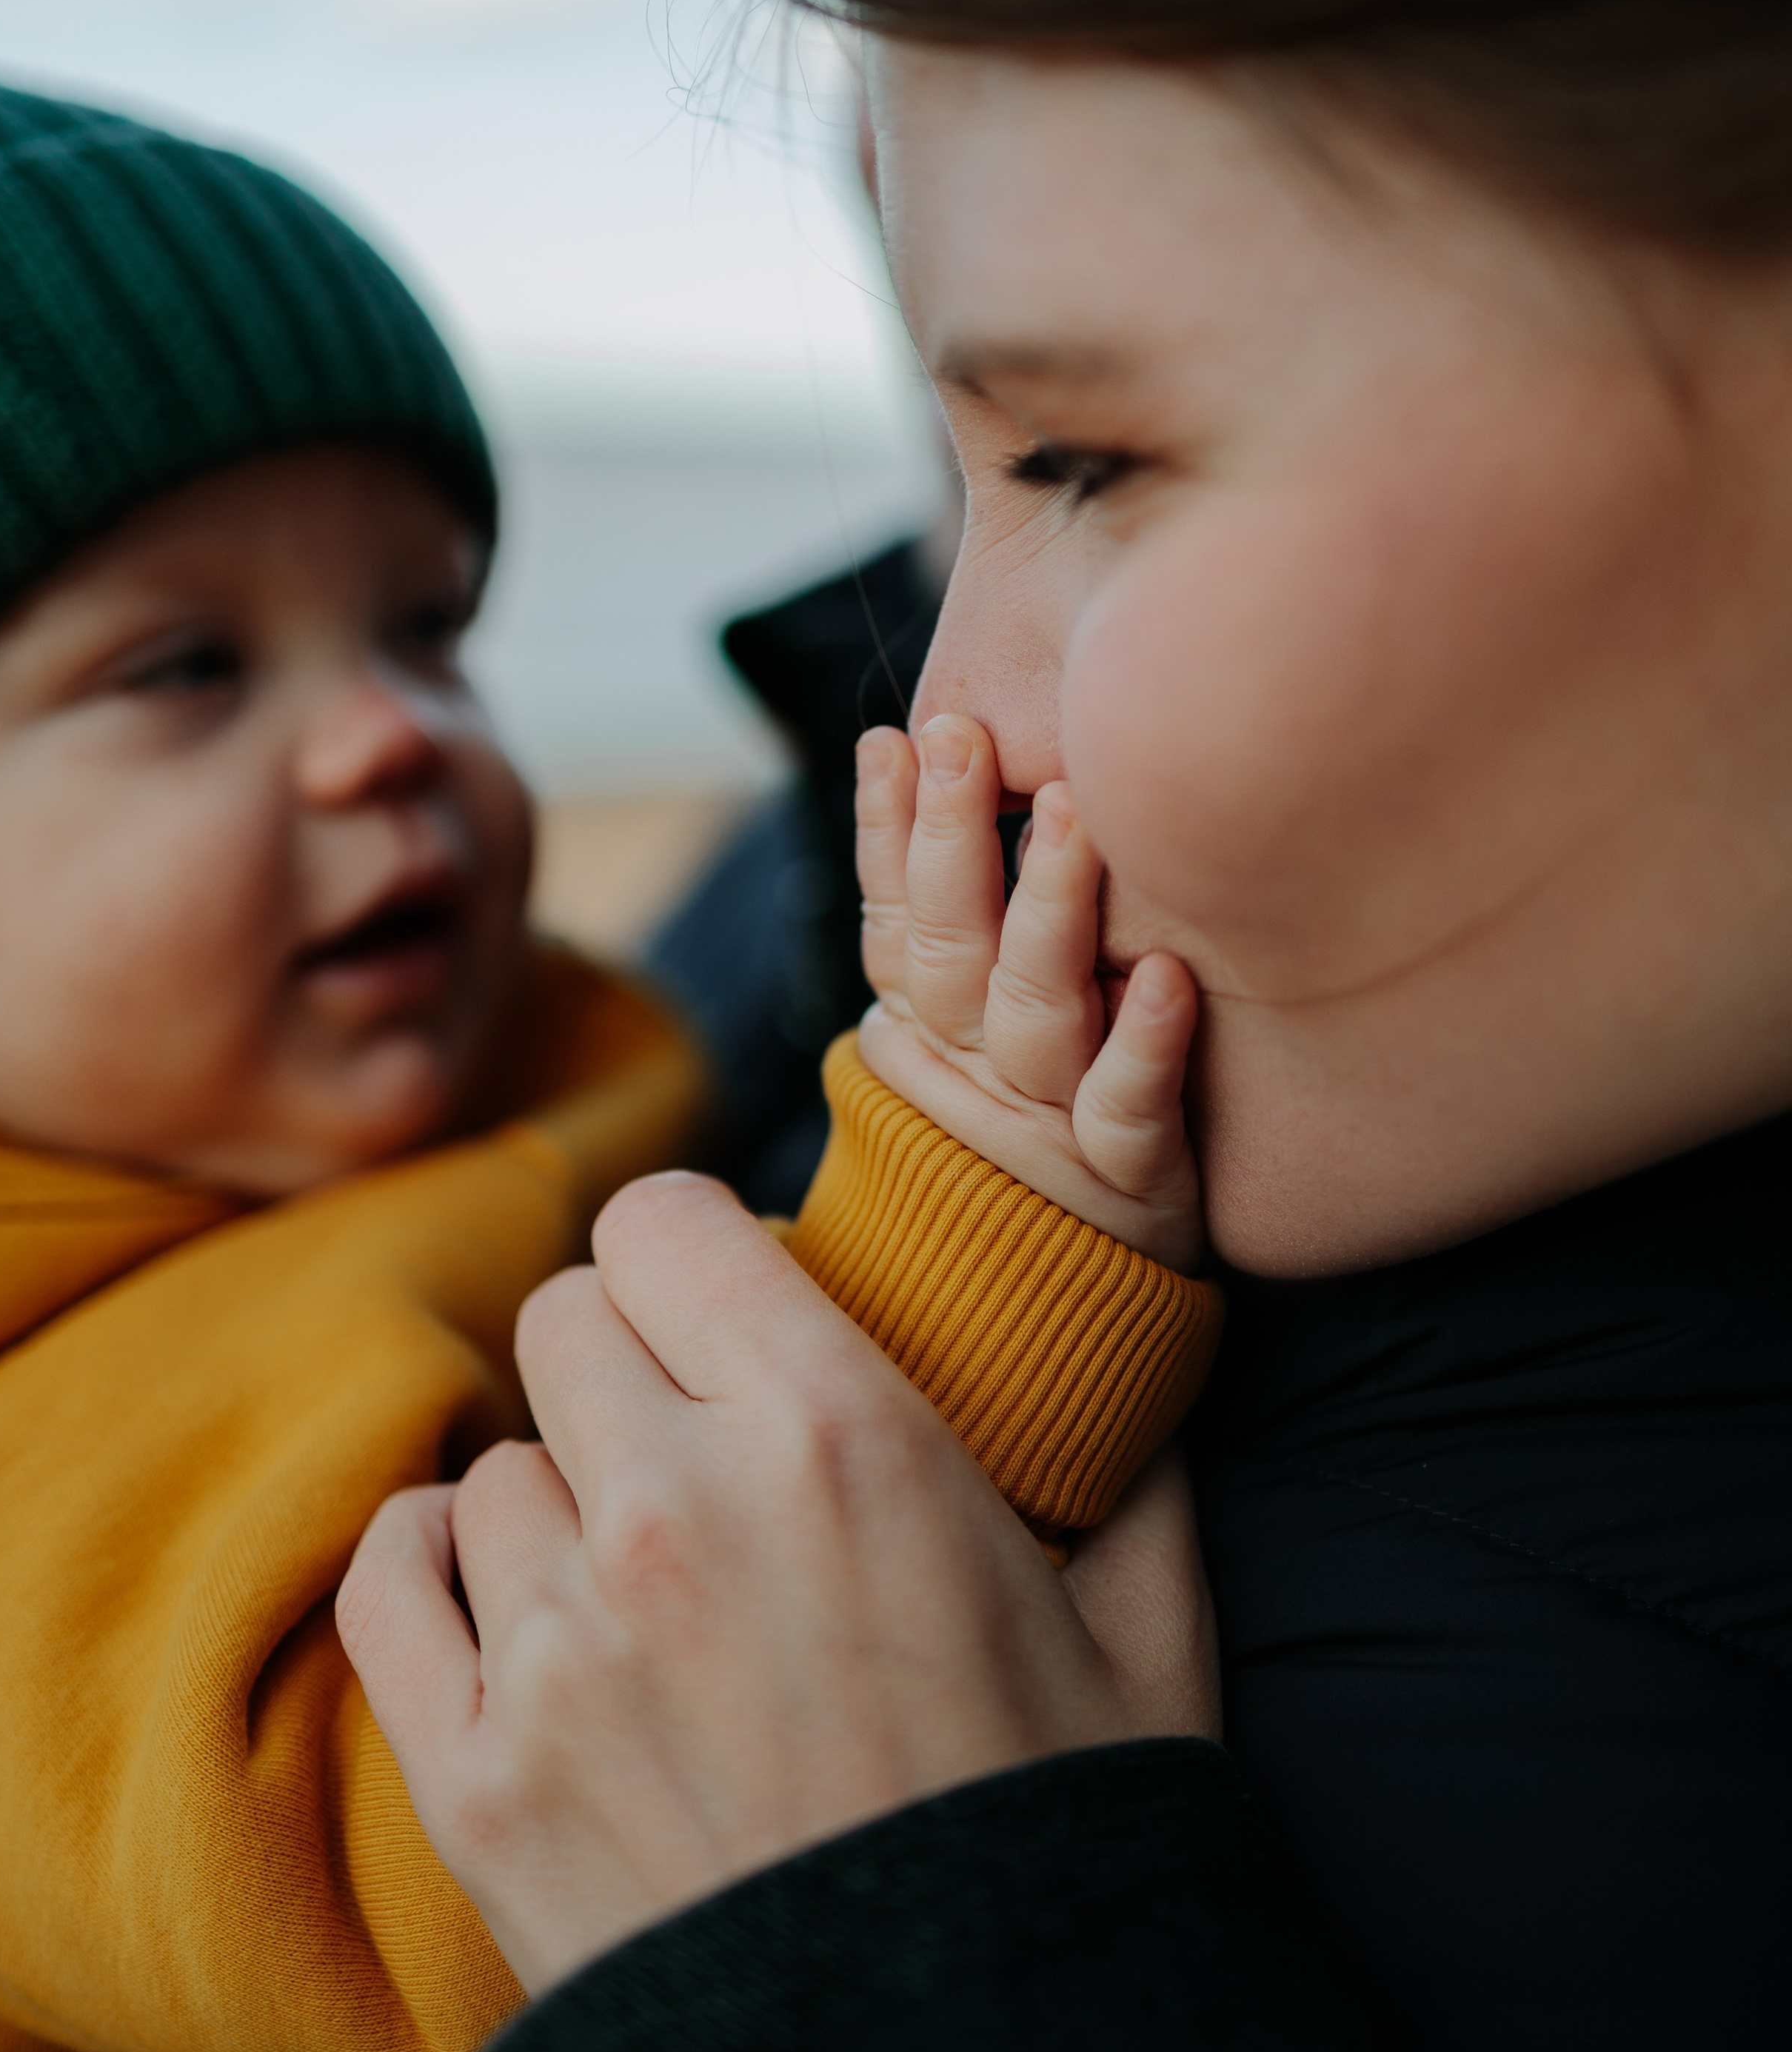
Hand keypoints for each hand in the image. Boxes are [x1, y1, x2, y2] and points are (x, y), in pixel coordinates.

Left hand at [337, 1172, 1217, 1998]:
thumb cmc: (1062, 1857)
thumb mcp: (1151, 1646)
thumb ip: (1132, 1479)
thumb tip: (1128, 1381)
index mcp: (843, 1438)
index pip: (669, 1220)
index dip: (697, 1253)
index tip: (727, 1305)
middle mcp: (678, 1512)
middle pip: (568, 1319)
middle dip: (631, 1359)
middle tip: (692, 1440)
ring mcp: (561, 1648)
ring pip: (496, 1463)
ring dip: (560, 1496)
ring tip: (644, 1580)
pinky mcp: (475, 1776)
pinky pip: (390, 1577)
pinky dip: (434, 1563)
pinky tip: (501, 1591)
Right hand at [856, 718, 1203, 1267]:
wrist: (1048, 1313)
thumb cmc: (1024, 1137)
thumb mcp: (967, 1035)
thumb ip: (951, 926)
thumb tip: (933, 772)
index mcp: (930, 1027)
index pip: (896, 916)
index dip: (888, 831)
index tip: (894, 740)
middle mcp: (977, 1065)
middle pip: (951, 944)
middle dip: (951, 837)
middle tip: (962, 737)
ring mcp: (1047, 1122)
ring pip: (1036, 1006)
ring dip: (1049, 906)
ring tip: (1072, 810)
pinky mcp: (1129, 1179)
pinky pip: (1130, 1108)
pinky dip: (1143, 1045)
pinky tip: (1162, 978)